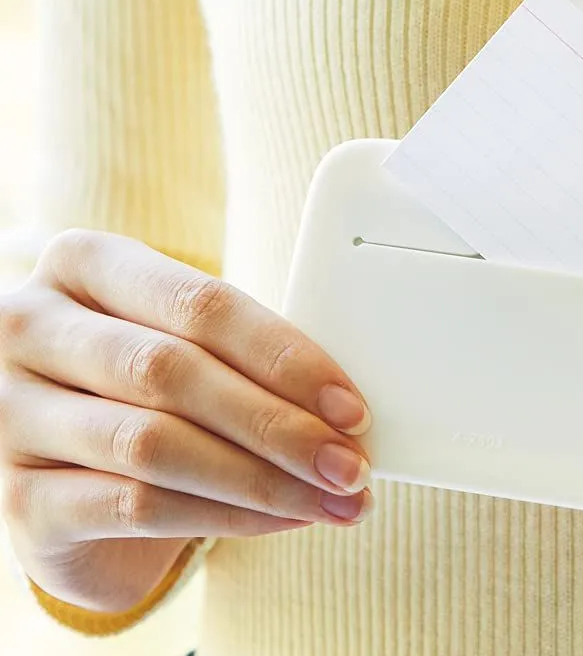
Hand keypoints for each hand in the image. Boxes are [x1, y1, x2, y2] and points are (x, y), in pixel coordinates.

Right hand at [0, 230, 372, 612]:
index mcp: (85, 264)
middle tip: (349, 462)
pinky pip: (137, 507)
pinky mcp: (17, 500)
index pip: (200, 302)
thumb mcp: (183, 340)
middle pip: (174, 372)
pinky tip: (281, 518)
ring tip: (329, 497)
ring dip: (261, 478)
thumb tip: (342, 403)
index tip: (350, 405)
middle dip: (278, 424)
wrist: (73, 468)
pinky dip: (225, 516)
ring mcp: (11, 415)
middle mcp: (32, 329)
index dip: (284, 356)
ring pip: (155, 445)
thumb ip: (243, 351)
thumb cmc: (145, 384)